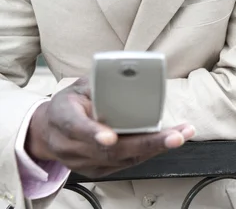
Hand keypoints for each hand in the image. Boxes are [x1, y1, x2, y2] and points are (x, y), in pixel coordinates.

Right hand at [25, 78, 194, 178]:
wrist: (48, 132)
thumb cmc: (69, 104)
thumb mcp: (77, 87)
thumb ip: (99, 83)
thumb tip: (128, 71)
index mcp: (62, 118)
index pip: (76, 127)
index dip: (93, 133)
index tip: (110, 138)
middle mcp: (70, 145)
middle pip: (109, 151)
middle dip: (146, 143)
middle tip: (175, 136)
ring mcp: (83, 162)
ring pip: (122, 159)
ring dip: (156, 148)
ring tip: (182, 134)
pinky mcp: (97, 170)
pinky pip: (126, 164)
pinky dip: (149, 152)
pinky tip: (168, 142)